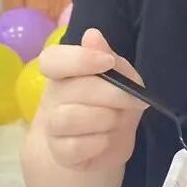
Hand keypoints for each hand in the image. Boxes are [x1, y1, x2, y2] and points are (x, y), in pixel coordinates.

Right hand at [36, 28, 146, 171]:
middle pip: (73, 89)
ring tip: (117, 121)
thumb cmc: (113, 104)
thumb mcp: (123, 78)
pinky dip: (100, 143)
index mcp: (64, 72)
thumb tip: (92, 35)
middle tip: (133, 100)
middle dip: (112, 95)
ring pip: (71, 118)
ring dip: (105, 119)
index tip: (107, 62)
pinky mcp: (60, 151)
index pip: (52, 59)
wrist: (104, 145)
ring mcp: (53, 125)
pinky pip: (77, 146)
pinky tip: (105, 140)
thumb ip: (110, 59)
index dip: (79, 58)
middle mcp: (53, 95)